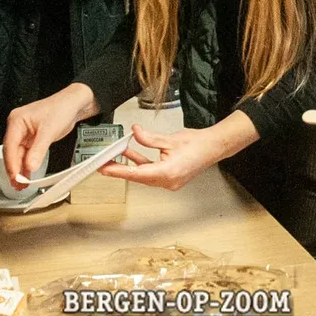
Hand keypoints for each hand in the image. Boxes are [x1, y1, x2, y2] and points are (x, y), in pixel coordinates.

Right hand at [3, 84, 97, 186]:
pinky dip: (27, 165)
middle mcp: (17, 127)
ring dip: (20, 169)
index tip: (15, 176)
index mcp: (16, 120)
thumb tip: (30, 166)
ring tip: (22, 184)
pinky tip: (28, 175)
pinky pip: (26, 154)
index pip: (10, 145)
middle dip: (14, 169)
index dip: (11, 163)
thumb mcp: (49, 130)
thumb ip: (38, 149)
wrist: (73, 104)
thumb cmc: (60, 108)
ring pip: (18, 155)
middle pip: (12, 152)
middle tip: (18, 184)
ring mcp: (24, 134)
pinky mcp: (31, 139)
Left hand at [100, 124, 228, 190]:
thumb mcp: (169, 139)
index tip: (105, 169)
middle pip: (138, 177)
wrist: (213, 147)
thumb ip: (148, 138)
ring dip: (130, 165)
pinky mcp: (170, 178)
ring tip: (113, 157)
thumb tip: (134, 133)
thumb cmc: (196, 144)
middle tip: (103, 164)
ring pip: (143, 175)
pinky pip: (151, 172)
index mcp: (167, 173)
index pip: (137, 173)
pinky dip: (141, 164)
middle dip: (120, 169)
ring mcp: (169, 182)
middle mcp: (167, 181)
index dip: (119, 171)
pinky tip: (130, 154)